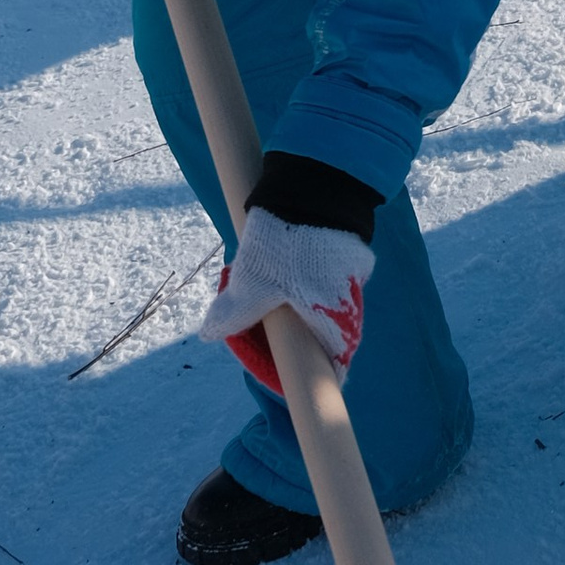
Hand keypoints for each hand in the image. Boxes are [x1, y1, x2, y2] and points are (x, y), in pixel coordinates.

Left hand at [199, 204, 373, 395]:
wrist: (313, 189)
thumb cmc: (283, 246)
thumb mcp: (249, 282)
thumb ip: (233, 313)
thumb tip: (209, 333)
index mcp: (329, 321)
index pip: (336, 362)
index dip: (323, 373)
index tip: (307, 375)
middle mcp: (349, 305)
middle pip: (335, 334)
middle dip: (311, 338)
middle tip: (283, 332)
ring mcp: (355, 278)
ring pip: (336, 306)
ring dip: (315, 308)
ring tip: (285, 297)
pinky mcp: (354, 255)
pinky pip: (338, 281)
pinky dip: (321, 283)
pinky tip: (299, 270)